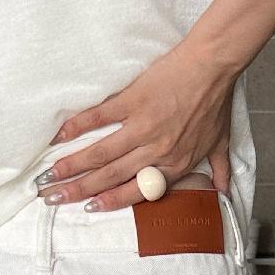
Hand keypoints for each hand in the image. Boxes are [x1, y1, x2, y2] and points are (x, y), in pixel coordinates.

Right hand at [35, 43, 236, 211]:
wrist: (214, 66)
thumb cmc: (216, 103)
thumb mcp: (221, 143)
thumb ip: (220, 170)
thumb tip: (224, 191)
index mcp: (173, 165)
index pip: (136, 192)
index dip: (109, 201)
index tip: (87, 209)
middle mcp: (155, 151)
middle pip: (111, 177)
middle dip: (80, 190)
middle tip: (54, 198)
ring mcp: (142, 126)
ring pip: (102, 154)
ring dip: (73, 166)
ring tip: (51, 176)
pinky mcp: (134, 100)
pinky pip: (101, 117)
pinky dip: (79, 126)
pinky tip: (60, 136)